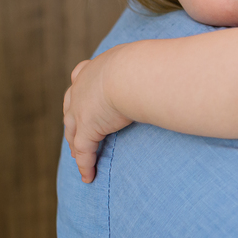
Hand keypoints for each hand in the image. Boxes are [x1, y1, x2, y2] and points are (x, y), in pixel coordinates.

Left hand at [63, 48, 133, 183]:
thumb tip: (167, 68)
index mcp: (95, 69)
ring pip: (72, 132)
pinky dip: (85, 165)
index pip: (80, 78)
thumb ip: (145, 67)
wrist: (132, 75)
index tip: (79, 99)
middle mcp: (81, 89)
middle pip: (70, 108)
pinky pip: (84, 152)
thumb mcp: (141, 60)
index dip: (80, 92)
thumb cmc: (144, 64)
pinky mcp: (87, 130)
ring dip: (75, 145)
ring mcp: (80, 110)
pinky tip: (88, 177)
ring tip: (77, 156)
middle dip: (72, 121)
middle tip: (74, 133)